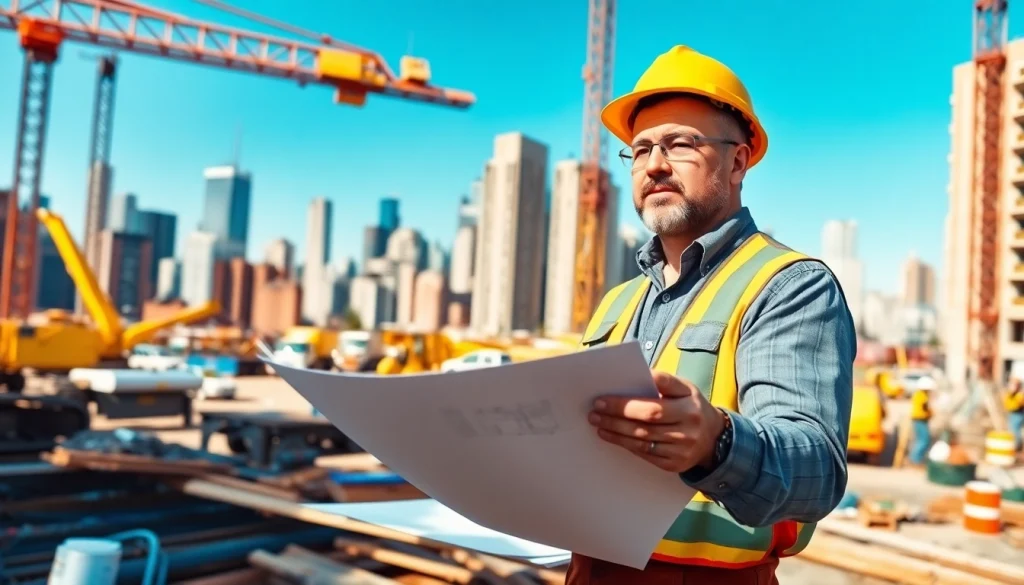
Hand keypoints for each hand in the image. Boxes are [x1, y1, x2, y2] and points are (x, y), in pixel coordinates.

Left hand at [588, 370, 725, 472]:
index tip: (604, 398)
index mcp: (690, 403)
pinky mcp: (675, 464)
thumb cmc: (690, 406)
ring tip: (598, 423)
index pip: (657, 397)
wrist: (714, 438)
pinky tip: (612, 436)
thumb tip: (632, 377)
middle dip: (618, 414)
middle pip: (647, 419)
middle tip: (595, 410)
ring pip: (643, 439)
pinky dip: (626, 444)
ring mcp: (683, 448)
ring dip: (616, 431)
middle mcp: (689, 426)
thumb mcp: (685, 388)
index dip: (628, 400)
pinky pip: (646, 454)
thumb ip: (664, 382)